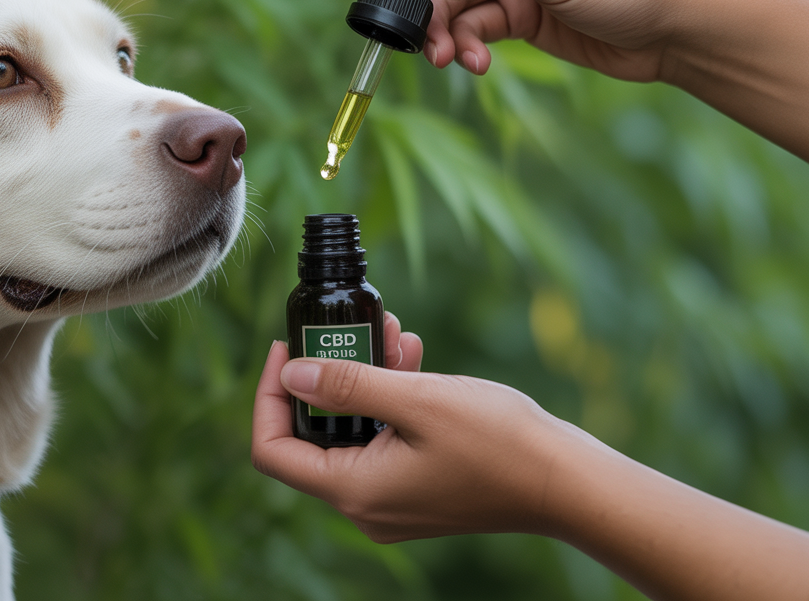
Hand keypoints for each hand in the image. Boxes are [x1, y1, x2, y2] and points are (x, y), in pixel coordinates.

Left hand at [251, 313, 595, 542]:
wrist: (567, 482)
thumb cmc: (498, 442)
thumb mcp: (415, 400)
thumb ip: (346, 385)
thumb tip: (290, 373)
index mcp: (353, 491)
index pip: (272, 449)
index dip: (267, 395)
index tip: (287, 348)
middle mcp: (365, 505)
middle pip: (310, 436)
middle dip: (325, 374)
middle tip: (347, 330)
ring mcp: (392, 501)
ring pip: (351, 431)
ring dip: (363, 377)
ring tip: (391, 330)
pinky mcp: (417, 488)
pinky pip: (383, 439)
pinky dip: (389, 398)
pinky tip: (411, 354)